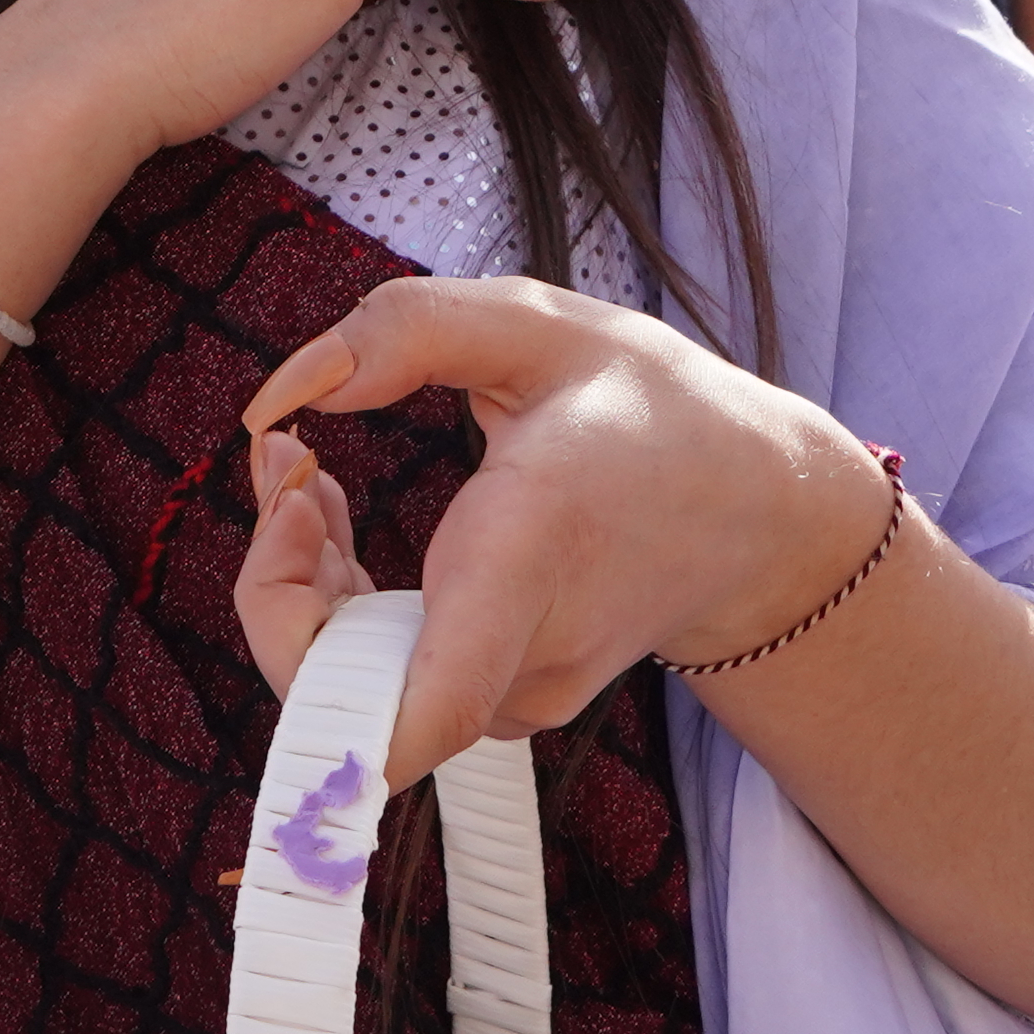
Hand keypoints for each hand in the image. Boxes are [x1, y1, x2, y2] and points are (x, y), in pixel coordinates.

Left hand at [225, 275, 875, 795]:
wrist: (759, 516)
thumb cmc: (655, 414)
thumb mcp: (541, 325)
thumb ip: (404, 329)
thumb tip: (282, 395)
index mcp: (533, 550)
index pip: (422, 708)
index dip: (306, 659)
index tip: (299, 509)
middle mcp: (527, 652)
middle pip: (345, 702)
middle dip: (275, 585)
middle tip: (285, 462)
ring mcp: (521, 697)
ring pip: (355, 694)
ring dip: (301, 591)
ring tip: (308, 478)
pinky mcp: (506, 706)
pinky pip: (386, 684)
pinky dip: (338, 612)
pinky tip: (343, 524)